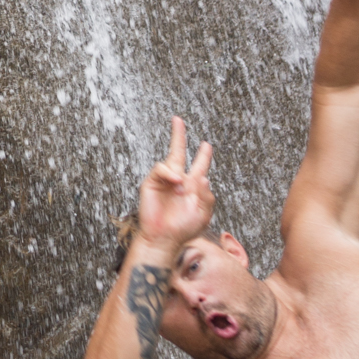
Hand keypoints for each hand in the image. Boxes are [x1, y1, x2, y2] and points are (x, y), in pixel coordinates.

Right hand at [136, 116, 214, 255]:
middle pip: (179, 152)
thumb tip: (204, 178)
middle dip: (178, 136)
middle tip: (178, 120)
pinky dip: (169, 173)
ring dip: (179, 171)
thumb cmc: (184, 229)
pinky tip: (176, 182)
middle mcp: (179, 180)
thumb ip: (207, 196)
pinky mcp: (152, 182)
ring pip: (171, 161)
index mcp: (193, 186)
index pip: (199, 165)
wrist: (164, 238)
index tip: (206, 144)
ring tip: (182, 187)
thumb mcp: (203, 214)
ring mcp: (165, 181)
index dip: (203, 155)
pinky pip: (161, 169)